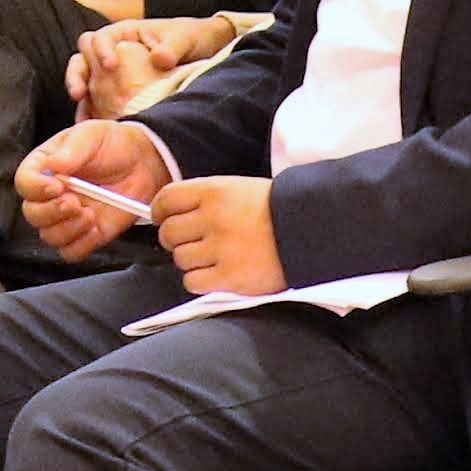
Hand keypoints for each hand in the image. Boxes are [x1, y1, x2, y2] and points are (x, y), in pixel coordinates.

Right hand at [13, 119, 174, 255]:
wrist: (141, 162)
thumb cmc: (111, 144)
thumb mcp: (92, 136)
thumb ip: (73, 150)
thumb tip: (53, 165)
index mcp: (44, 167)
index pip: (24, 182)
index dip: (36, 188)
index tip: (57, 186)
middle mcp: (49, 195)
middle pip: (32, 214)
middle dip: (52, 212)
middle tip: (75, 203)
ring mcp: (66, 217)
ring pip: (50, 236)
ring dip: (68, 229)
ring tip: (91, 214)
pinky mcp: (84, 235)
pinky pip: (71, 252)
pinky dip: (82, 245)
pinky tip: (97, 228)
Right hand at [69, 12, 243, 120]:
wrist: (205, 54)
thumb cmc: (191, 38)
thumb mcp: (184, 38)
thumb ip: (172, 46)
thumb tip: (158, 59)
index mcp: (124, 33)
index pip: (100, 38)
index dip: (100, 50)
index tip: (110, 65)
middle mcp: (112, 53)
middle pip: (82, 60)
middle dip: (76, 76)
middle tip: (79, 93)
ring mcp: (112, 76)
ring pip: (86, 84)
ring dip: (82, 100)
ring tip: (82, 118)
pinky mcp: (116, 96)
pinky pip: (98, 105)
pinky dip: (94, 116)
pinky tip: (94, 131)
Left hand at [147, 174, 283, 296]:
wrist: (310, 230)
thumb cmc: (275, 209)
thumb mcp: (238, 189)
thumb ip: (205, 199)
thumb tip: (170, 213)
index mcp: (213, 191)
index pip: (166, 200)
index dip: (160, 212)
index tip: (165, 218)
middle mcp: (212, 218)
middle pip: (169, 234)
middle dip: (176, 239)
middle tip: (192, 241)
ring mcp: (220, 249)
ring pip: (180, 259)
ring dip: (191, 260)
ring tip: (212, 257)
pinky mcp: (230, 277)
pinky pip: (193, 282)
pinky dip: (200, 280)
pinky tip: (216, 273)